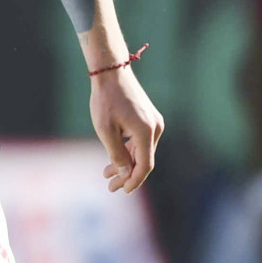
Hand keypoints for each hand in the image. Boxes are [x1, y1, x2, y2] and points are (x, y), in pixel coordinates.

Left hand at [89, 66, 163, 193]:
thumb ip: (116, 153)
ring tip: (107, 175)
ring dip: (126, 163)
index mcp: (147, 132)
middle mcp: (155, 128)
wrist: (111, 71)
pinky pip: (140, 141)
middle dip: (127, 175)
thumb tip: (125, 174)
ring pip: (142, 151)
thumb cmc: (106, 99)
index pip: (145, 165)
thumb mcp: (105, 129)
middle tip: (111, 187)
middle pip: (144, 160)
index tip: (122, 191)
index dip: (134, 180)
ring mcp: (154, 123)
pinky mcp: (148, 118)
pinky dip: (128, 150)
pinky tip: (115, 159)